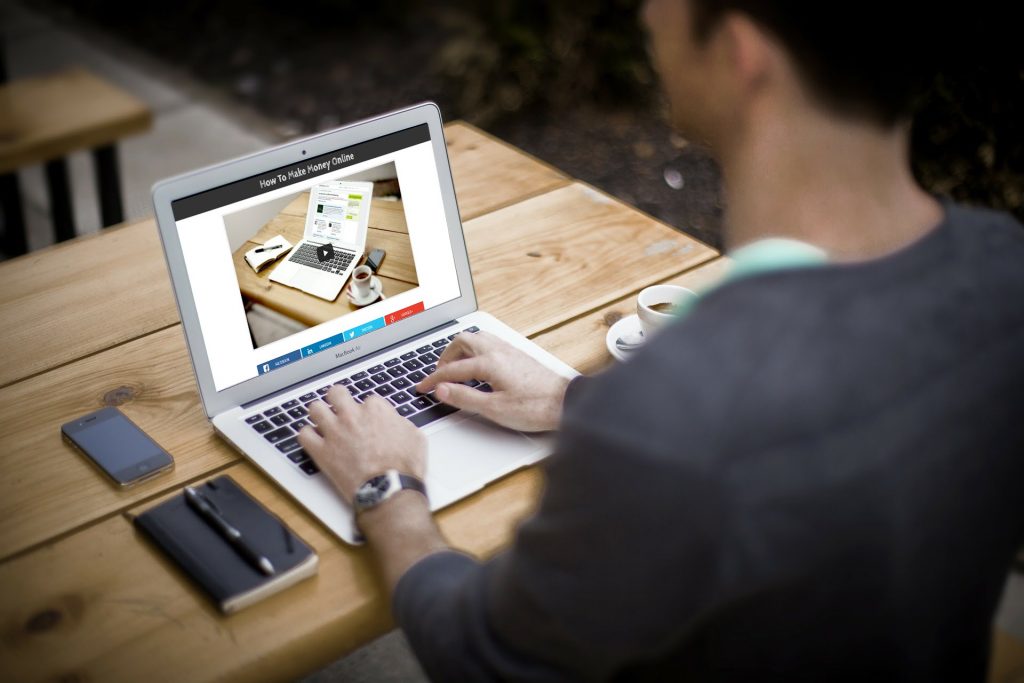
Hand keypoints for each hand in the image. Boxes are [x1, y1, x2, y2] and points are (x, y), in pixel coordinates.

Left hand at [298, 386, 425, 502]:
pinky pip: (304, 435)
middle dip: (338, 399)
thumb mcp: (415, 438)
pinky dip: (307, 436)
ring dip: (319, 413)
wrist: (389, 490)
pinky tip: (314, 440)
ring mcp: (335, 432)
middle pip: (336, 393)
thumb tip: (395, 422)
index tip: (369, 420)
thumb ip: (401, 423)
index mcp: (376, 410)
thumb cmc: (404, 468)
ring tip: (323, 420)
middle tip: (340, 407)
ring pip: (315, 409)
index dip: (368, 411)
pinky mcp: (322, 452)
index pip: (368, 399)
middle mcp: (352, 416)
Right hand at [415, 331, 569, 431]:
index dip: (434, 379)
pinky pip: (489, 343)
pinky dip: (475, 350)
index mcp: (489, 363)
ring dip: (461, 350)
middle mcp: (498, 351)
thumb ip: (465, 398)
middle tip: (439, 374)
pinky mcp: (518, 355)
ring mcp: (509, 350)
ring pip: (477, 338)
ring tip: (455, 368)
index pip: (452, 369)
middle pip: (462, 341)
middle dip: (445, 356)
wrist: (565, 403)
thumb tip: (442, 390)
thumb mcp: (494, 409)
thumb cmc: (535, 407)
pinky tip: (478, 365)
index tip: (423, 388)